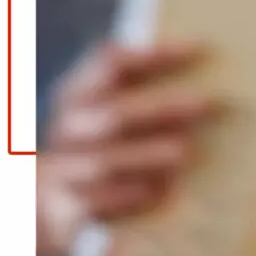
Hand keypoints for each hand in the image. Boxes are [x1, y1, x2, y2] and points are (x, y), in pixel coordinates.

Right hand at [36, 41, 217, 255]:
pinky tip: (164, 193)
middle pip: (116, 114)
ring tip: (184, 152)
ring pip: (107, 161)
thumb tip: (207, 70)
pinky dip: (130, 196)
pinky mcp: (67, 207)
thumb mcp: (109, 111)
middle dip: (164, 107)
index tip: (199, 48)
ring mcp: (64, 167)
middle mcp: (69, 127)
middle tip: (208, 102)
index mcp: (79, 92)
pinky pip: (99, 201)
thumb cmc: (99, 146)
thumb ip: (143, 90)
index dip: (155, 54)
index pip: (112, 62)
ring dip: (148, 155)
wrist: (47, 202)